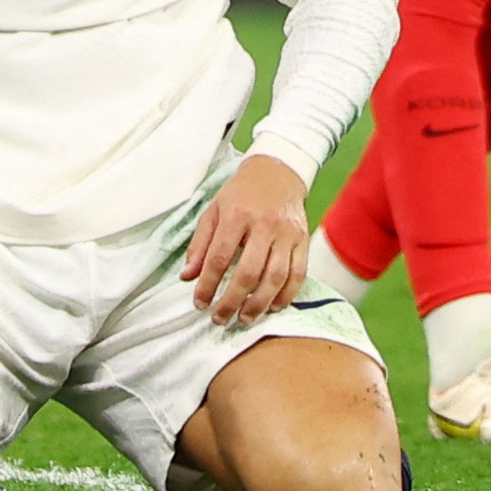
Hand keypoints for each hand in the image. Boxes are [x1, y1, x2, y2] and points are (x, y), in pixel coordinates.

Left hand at [181, 155, 307, 327]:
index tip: (200, 303)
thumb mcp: (214, 211)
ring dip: (259, 304)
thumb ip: (199, 244)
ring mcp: (286, 233)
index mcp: (237, 215)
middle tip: (220, 318)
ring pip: (275, 277)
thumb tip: (187, 277)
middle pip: (248, 272)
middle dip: (232, 301)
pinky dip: (285, 295)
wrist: (277, 172)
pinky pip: (297, 274)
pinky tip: (272, 307)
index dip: (208, 285)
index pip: (219, 257)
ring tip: (244, 318)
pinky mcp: (303, 240)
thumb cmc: (241, 194)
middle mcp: (264, 224)